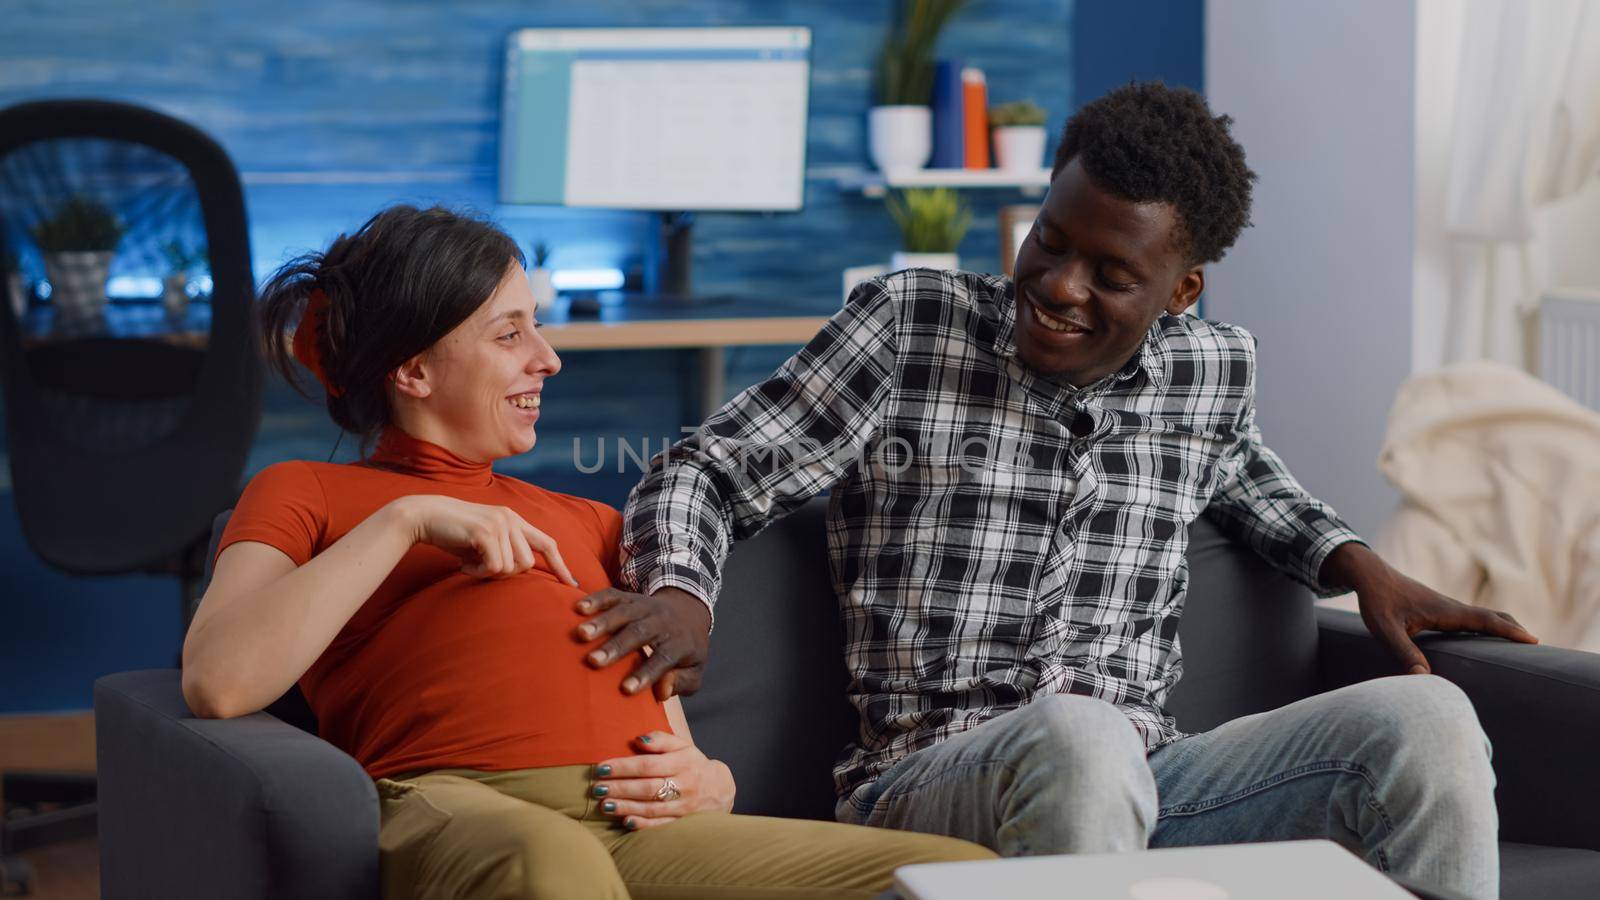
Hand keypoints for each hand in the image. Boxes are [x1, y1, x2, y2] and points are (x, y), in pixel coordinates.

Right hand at [392, 495, 575, 583]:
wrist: (423, 517)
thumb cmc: (452, 534)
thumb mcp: (484, 543)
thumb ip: (504, 552)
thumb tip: (520, 573)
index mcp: (515, 519)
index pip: (548, 543)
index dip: (560, 565)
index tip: (571, 584)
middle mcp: (511, 518)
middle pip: (528, 563)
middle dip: (507, 575)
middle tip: (482, 571)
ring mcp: (500, 522)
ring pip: (512, 567)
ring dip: (491, 574)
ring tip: (471, 565)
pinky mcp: (487, 531)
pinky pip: (495, 567)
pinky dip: (479, 573)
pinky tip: (464, 566)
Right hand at [574, 587, 710, 697]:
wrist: (688, 611)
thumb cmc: (685, 651)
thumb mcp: (693, 671)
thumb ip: (681, 682)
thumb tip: (662, 692)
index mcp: (680, 642)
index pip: (664, 658)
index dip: (646, 673)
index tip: (626, 689)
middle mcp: (662, 621)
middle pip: (639, 632)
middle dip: (616, 646)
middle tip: (593, 661)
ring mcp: (645, 606)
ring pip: (624, 612)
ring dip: (602, 622)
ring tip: (581, 634)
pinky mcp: (630, 597)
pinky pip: (613, 595)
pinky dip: (596, 599)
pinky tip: (579, 608)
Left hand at [592, 730, 735, 829]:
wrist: (720, 789)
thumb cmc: (693, 764)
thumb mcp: (682, 746)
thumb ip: (661, 740)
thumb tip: (638, 739)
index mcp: (682, 762)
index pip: (648, 765)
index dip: (624, 767)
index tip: (601, 768)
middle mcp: (683, 785)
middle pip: (647, 788)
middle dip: (620, 788)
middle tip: (597, 788)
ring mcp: (684, 806)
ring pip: (652, 808)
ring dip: (626, 807)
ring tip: (604, 805)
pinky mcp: (683, 822)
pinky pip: (662, 825)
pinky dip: (644, 825)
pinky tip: (626, 822)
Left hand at [1322, 541, 1537, 672]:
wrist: (1369, 575)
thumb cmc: (1376, 601)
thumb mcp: (1385, 629)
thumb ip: (1403, 652)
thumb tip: (1424, 678)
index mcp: (1444, 611)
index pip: (1484, 621)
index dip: (1508, 631)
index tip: (1532, 640)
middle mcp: (1451, 607)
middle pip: (1491, 616)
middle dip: (1513, 629)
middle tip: (1535, 646)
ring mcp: (1446, 607)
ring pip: (1482, 616)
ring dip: (1502, 626)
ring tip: (1518, 644)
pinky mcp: (1439, 608)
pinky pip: (1470, 617)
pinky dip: (1486, 624)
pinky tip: (1485, 636)